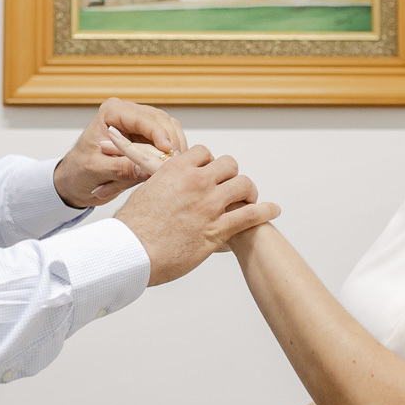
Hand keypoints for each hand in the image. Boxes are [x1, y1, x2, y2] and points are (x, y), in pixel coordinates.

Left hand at [54, 98, 188, 208]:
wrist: (75, 181)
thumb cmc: (78, 171)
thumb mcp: (96, 171)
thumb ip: (121, 169)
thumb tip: (146, 169)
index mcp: (112, 112)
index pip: (143, 118)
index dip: (159, 133)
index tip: (167, 150)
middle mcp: (129, 114)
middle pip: (162, 122)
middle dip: (170, 143)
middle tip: (173, 165)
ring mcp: (141, 126)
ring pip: (170, 132)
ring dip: (171, 151)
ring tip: (168, 170)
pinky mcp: (149, 140)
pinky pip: (168, 146)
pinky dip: (168, 158)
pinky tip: (163, 171)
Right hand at [112, 142, 280, 286]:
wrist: (131, 252)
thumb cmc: (131, 228)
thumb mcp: (144, 193)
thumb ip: (161, 183)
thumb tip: (164, 183)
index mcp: (176, 170)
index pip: (203, 152)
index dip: (208, 162)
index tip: (208, 171)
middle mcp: (196, 182)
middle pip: (229, 165)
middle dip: (230, 174)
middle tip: (229, 187)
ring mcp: (210, 205)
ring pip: (243, 185)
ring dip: (248, 191)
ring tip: (249, 199)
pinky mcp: (218, 229)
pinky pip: (251, 215)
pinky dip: (265, 211)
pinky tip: (272, 210)